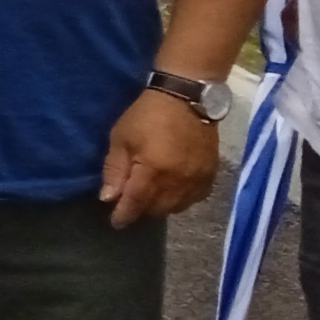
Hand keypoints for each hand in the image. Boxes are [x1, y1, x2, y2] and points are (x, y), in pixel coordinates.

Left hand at [99, 88, 219, 228]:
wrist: (187, 97)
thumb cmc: (147, 115)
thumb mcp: (121, 138)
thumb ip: (115, 170)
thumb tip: (109, 198)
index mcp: (154, 170)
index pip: (136, 203)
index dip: (124, 216)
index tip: (116, 223)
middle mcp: (178, 180)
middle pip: (157, 209)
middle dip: (141, 210)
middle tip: (131, 202)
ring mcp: (197, 178)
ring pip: (177, 207)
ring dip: (161, 207)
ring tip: (150, 197)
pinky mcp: (211, 173)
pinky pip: (196, 199)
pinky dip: (182, 200)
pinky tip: (173, 192)